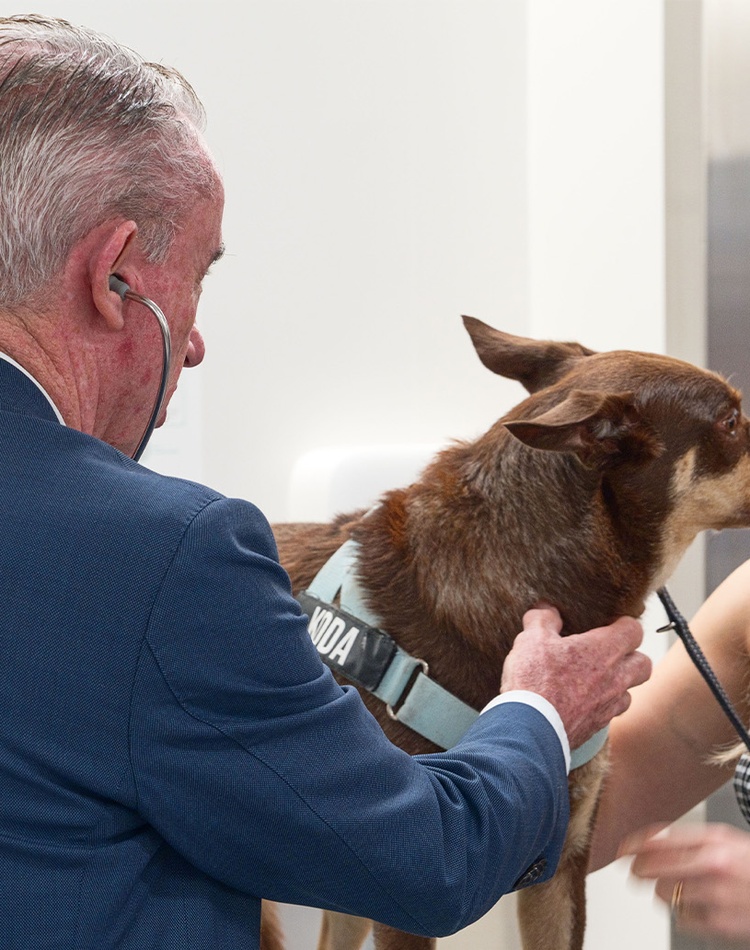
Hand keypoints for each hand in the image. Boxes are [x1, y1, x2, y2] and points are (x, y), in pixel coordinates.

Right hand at [500, 605, 650, 749]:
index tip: (608, 624)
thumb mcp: (531, 639)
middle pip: (644, 664)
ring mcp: (609, 705)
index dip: (623, 625)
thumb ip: (542, 620)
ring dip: (618, 684)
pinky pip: (611, 713)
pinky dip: (602, 705)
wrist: (530, 728)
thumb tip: (547, 611)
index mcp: (603, 650)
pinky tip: (581, 702)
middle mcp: (615, 678)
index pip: (634, 630)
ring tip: (594, 679)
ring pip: (630, 692)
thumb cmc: (535, 680)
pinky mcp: (598, 727)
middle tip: (608, 652)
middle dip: (632, 656)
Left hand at [620, 822, 749, 942]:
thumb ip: (688, 839)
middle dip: (639, 869)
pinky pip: (683, 918)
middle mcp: (714, 867)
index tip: (622, 849)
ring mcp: (717, 897)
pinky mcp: (720, 924)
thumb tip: (649, 841)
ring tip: (671, 886)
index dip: (634, 845)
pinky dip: (682, 911)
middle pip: (654, 869)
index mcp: (714, 841)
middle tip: (635, 870)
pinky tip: (695, 904)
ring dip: (661, 890)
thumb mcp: (724, 839)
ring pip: (665, 894)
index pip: (658, 840)